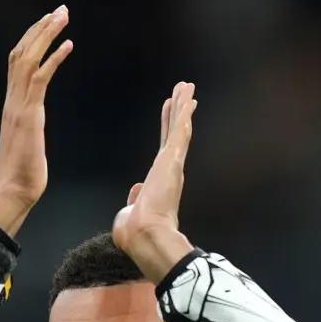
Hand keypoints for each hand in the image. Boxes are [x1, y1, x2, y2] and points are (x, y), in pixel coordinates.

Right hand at [0, 6, 72, 236]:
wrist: (13, 192)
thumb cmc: (22, 177)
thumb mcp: (28, 144)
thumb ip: (29, 130)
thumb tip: (32, 131)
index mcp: (13, 105)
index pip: (18, 62)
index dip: (32, 40)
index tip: (48, 24)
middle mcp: (13, 100)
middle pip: (21, 52)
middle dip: (40, 28)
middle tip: (59, 10)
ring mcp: (18, 106)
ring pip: (28, 59)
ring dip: (46, 35)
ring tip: (62, 16)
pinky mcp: (28, 115)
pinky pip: (40, 78)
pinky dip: (53, 59)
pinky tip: (68, 46)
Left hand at [112, 82, 197, 281]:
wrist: (144, 235)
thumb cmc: (135, 231)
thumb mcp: (131, 211)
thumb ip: (135, 198)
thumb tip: (136, 190)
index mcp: (159, 180)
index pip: (165, 147)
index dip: (168, 128)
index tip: (171, 112)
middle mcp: (169, 169)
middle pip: (175, 132)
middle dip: (178, 110)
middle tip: (184, 91)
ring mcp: (172, 164)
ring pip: (180, 128)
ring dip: (183, 106)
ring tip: (187, 86)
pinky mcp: (173, 160)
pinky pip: (180, 131)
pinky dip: (185, 114)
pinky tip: (189, 97)